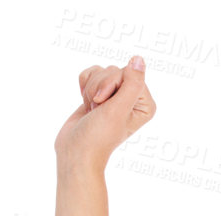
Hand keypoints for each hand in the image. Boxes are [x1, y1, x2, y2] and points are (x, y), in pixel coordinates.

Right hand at [54, 56, 156, 173]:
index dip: (112, 85)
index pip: (128, 72)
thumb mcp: (119, 109)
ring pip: (101, 71)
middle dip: (100, 88)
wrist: (76, 151)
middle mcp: (132, 98)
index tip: (105, 105)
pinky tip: (86, 105)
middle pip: (114, 71)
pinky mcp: (99, 94)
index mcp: (144, 103)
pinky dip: (84, 87)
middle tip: (98, 110)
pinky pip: (90, 73)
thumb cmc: (98, 136)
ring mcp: (114, 96)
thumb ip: (132, 83)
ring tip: (93, 111)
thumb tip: (139, 59)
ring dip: (91, 90)